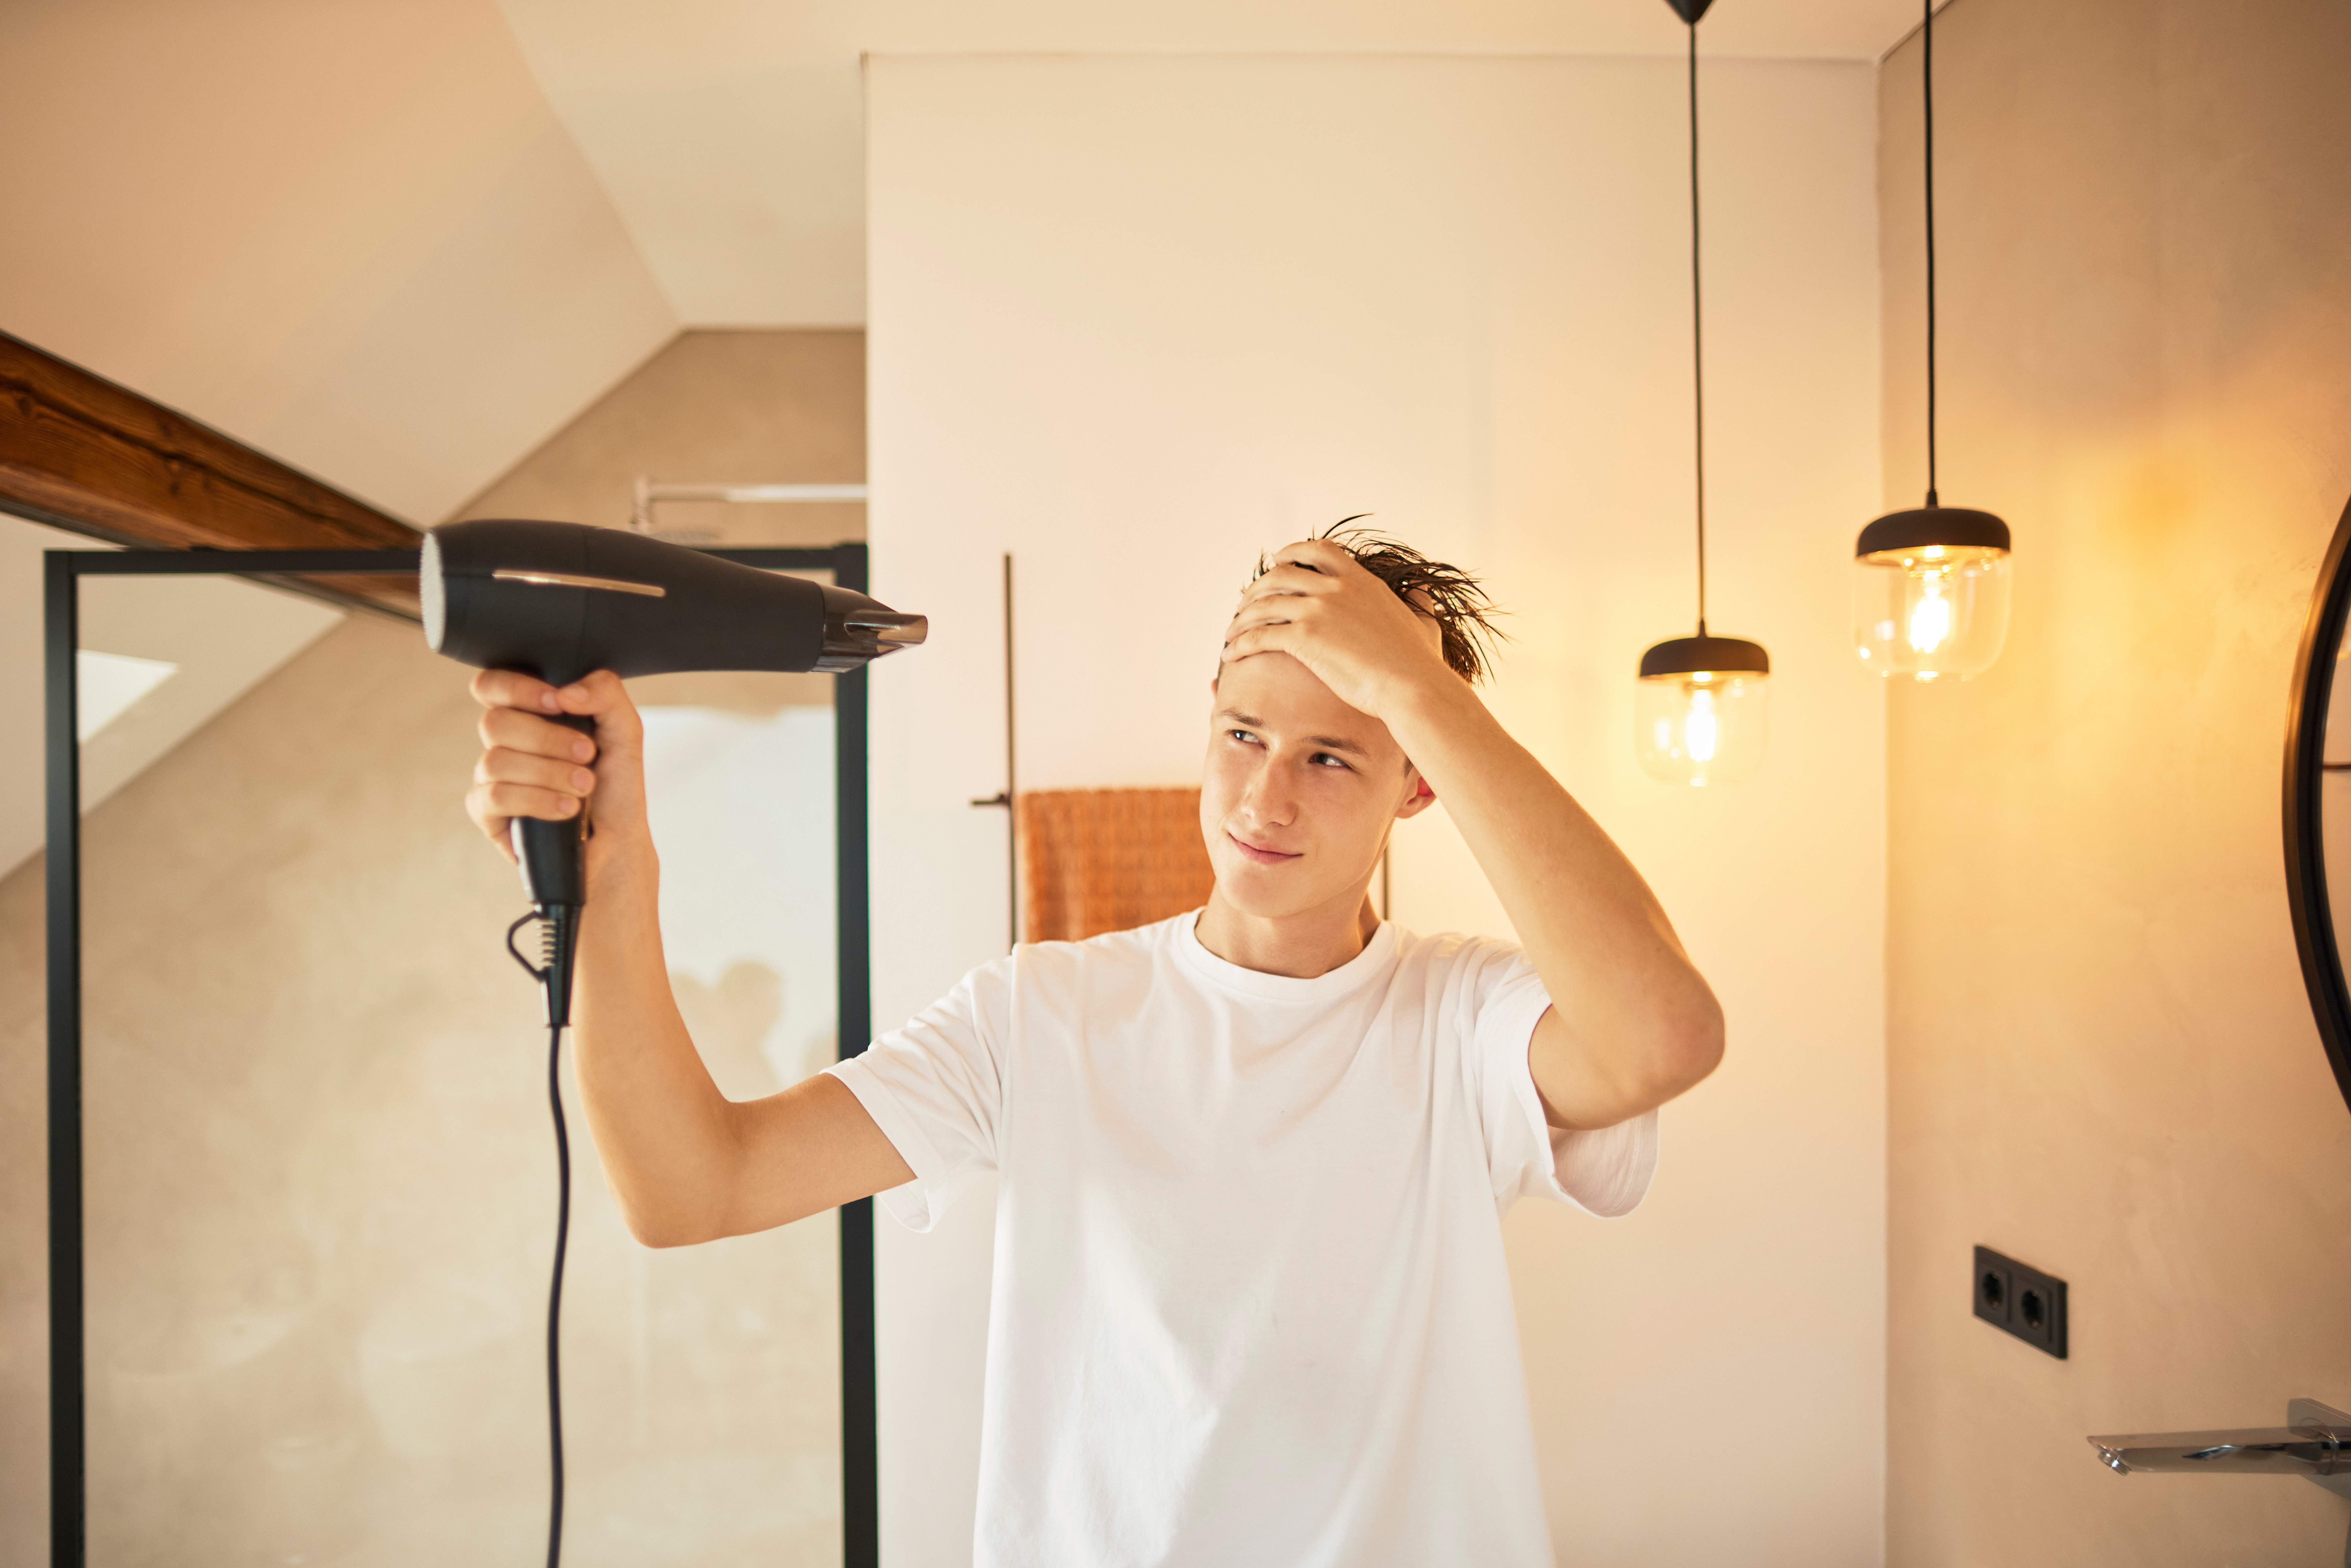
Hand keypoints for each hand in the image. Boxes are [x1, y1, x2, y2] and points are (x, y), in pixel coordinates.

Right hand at [465, 669, 650, 884]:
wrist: (617, 839)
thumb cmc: (615, 785)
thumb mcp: (625, 731)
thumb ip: (605, 693)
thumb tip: (565, 691)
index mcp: (529, 714)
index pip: (494, 685)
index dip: (517, 688)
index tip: (558, 703)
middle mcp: (505, 743)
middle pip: (495, 722)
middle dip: (548, 739)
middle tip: (587, 755)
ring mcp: (491, 777)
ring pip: (496, 761)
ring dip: (550, 773)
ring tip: (584, 787)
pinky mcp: (487, 812)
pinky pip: (494, 797)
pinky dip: (537, 800)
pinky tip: (567, 808)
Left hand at [1221, 538, 1454, 719]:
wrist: (1411, 685)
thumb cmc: (1419, 663)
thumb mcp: (1423, 621)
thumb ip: (1418, 603)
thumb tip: (1421, 592)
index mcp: (1360, 581)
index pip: (1319, 550)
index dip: (1291, 552)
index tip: (1276, 561)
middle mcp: (1336, 588)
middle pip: (1281, 574)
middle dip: (1257, 588)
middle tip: (1244, 605)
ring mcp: (1318, 609)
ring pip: (1264, 603)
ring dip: (1242, 617)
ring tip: (1231, 633)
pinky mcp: (1305, 637)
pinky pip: (1260, 634)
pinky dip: (1242, 642)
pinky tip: (1232, 653)